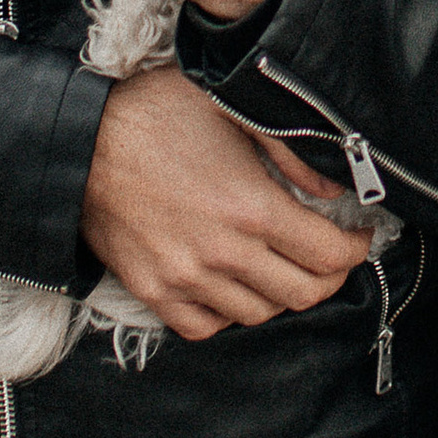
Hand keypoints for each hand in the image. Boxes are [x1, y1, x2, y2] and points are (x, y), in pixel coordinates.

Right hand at [79, 63, 369, 339]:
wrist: (78, 142)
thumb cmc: (155, 114)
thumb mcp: (232, 110)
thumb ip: (290, 152)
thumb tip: (334, 188)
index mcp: (251, 208)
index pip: (329, 255)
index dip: (355, 249)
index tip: (358, 236)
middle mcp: (223, 254)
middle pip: (303, 293)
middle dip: (330, 276)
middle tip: (331, 256)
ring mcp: (185, 279)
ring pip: (259, 314)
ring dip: (282, 294)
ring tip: (285, 266)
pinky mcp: (153, 292)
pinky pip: (206, 327)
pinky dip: (230, 314)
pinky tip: (236, 286)